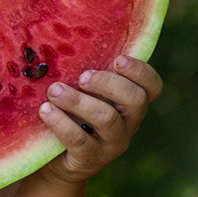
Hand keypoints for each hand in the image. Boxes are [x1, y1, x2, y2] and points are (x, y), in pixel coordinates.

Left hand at [37, 55, 162, 185]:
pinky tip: (45, 110)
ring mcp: (113, 144)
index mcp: (130, 103)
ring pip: (107, 119)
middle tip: (82, 77)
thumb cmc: (68, 115)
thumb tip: (66, 35)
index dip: (141, 71)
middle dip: (108, 84)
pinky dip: (61, 122)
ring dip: (78, 101)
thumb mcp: (80, 93)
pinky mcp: (91, 159)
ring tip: (54, 91)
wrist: (53, 161)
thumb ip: (85, 75)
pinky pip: (80, 140)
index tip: (117, 59)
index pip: (152, 86)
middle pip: (136, 100)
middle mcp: (128, 123)